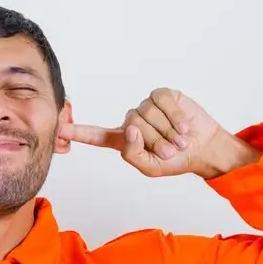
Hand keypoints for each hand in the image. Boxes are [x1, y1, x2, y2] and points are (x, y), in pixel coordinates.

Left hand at [57, 88, 259, 178]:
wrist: (203, 149)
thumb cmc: (175, 161)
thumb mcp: (150, 167)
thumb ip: (132, 153)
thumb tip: (129, 128)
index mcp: (123, 140)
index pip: (96, 135)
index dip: (78, 132)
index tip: (59, 129)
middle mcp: (132, 121)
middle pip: (131, 125)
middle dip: (155, 140)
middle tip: (169, 150)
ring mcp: (146, 107)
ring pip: (147, 114)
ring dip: (167, 131)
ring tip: (178, 140)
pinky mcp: (162, 96)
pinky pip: (161, 102)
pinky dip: (174, 117)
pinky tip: (184, 126)